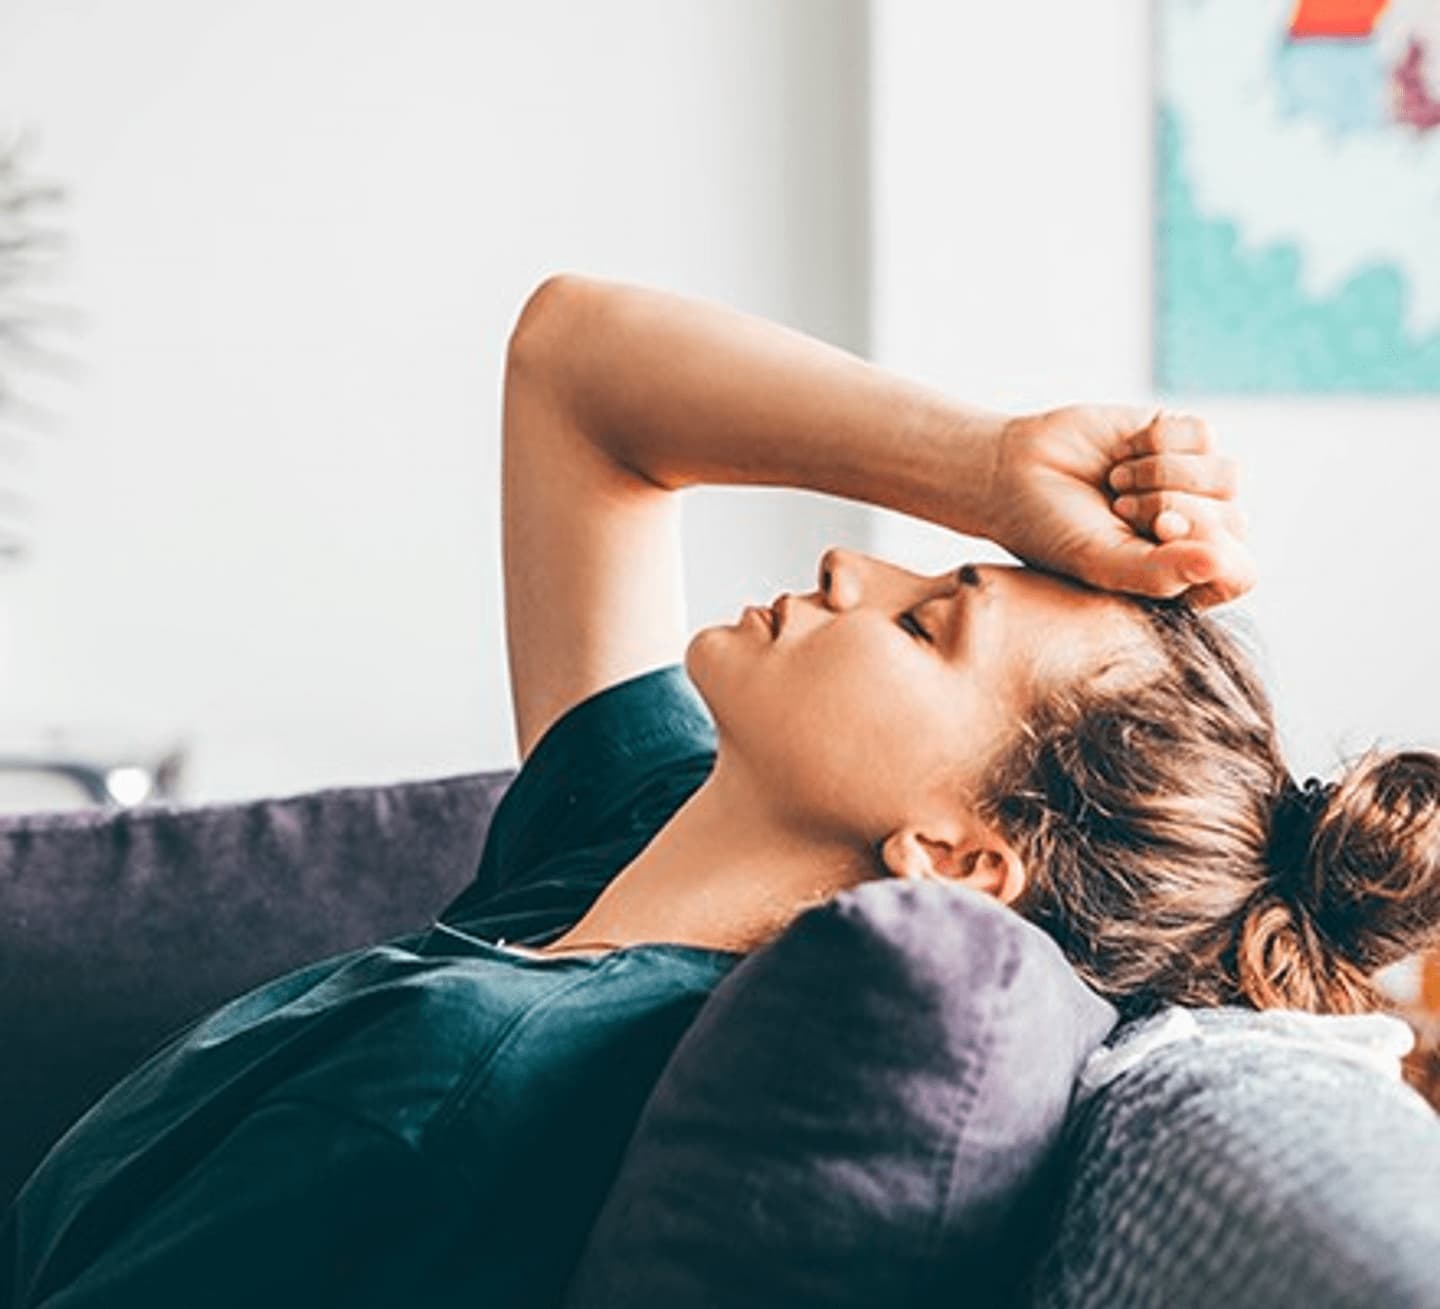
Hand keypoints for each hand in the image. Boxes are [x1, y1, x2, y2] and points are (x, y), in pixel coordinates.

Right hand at [984, 406, 1254, 608]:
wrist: (1013, 472)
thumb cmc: (1052, 531)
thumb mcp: (1101, 563)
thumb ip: (1161, 573)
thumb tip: (1221, 561)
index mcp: (1183, 578)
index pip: (1238, 572)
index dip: (1206, 550)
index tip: (1157, 533)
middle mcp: (1197, 533)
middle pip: (1233, 521)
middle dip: (1170, 509)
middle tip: (1118, 509)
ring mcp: (1194, 485)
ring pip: (1226, 476)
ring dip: (1163, 476)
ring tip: (1118, 483)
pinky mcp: (1182, 438)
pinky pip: (1203, 435)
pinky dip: (1156, 442)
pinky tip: (1122, 453)